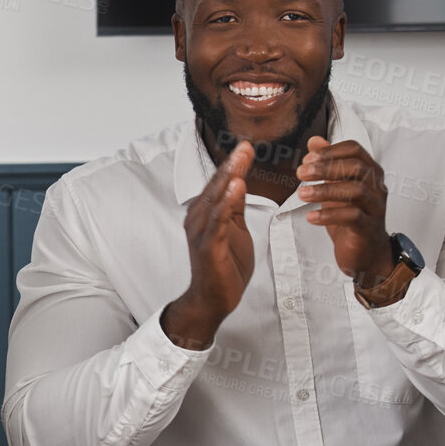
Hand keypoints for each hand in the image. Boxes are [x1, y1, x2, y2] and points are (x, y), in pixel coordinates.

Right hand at [161, 141, 254, 349]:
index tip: (246, 147)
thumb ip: (235, 208)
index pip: (220, 183)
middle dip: (231, 165)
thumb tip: (239, 182)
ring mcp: (201, 231)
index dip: (232, 165)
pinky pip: (218, 221)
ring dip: (228, 177)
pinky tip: (236, 188)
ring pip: (215, 199)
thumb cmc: (224, 266)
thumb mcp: (235, 230)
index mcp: (205, 213)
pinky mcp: (208, 246)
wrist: (213, 299)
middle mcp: (198, 218)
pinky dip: (226, 203)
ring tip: (240, 159)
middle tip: (245, 146)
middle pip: (216, 186)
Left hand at [296, 136, 394, 288]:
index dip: (330, 151)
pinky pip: (352, 216)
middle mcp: (377, 187)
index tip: (308, 158)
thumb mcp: (337, 187)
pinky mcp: (368, 228)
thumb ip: (328, 164)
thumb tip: (315, 141)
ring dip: (324, 190)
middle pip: (355, 167)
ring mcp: (375, 207)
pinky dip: (329, 215)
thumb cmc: (352, 217)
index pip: (355, 149)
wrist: (367, 253)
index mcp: (370, 172)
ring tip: (301, 194)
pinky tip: (311, 217)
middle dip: (325, 168)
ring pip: (355, 191)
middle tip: (301, 173)